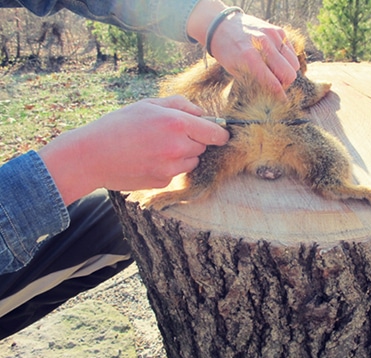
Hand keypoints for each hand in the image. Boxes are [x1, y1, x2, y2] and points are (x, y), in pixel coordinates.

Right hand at [39, 96, 229, 204]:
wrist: (92, 156)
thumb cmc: (118, 125)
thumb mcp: (148, 104)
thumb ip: (180, 105)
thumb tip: (201, 113)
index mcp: (177, 124)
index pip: (216, 133)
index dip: (220, 133)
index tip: (219, 133)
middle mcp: (178, 148)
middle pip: (203, 147)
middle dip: (194, 141)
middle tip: (170, 134)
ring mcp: (171, 168)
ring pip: (192, 162)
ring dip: (183, 155)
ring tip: (157, 147)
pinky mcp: (163, 182)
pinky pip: (176, 173)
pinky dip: (169, 167)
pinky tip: (149, 159)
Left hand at [187, 0, 299, 98]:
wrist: (222, 25)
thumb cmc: (227, 51)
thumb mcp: (234, 70)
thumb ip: (253, 82)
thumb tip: (270, 96)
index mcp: (249, 58)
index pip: (274, 83)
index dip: (280, 95)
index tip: (283, 101)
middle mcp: (263, 44)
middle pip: (289, 74)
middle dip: (284, 83)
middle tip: (276, 84)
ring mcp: (272, 36)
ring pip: (293, 63)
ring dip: (287, 71)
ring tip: (275, 72)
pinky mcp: (278, 30)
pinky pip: (292, 52)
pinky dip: (287, 59)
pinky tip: (276, 60)